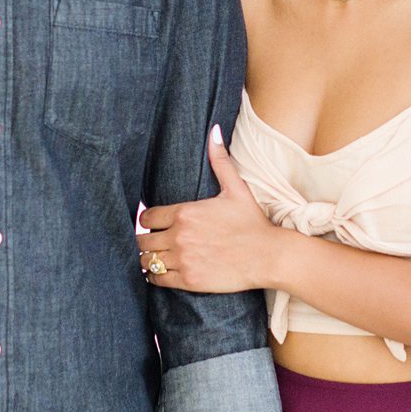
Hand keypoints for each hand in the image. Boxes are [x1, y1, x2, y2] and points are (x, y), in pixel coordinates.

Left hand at [138, 126, 280, 296]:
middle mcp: (179, 235)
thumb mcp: (236, 188)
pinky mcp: (188, 279)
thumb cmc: (252, 222)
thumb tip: (214, 131)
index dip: (149, 220)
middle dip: (146, 240)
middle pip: (142, 239)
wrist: (268, 256)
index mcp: (185, 212)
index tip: (156, 224)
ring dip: (149, 258)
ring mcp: (183, 259)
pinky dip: (156, 276)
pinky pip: (157, 278)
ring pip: (147, 260)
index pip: (147, 216)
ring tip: (156, 257)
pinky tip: (162, 272)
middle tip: (154, 242)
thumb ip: (220, 161)